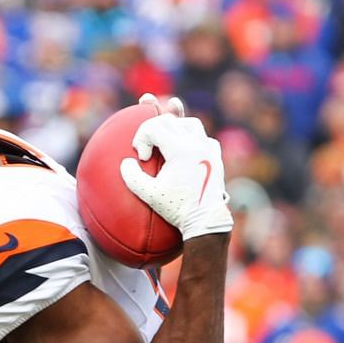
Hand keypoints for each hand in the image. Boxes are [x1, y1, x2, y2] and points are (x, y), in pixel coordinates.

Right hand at [120, 112, 230, 240]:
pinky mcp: (216, 157)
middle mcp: (197, 144)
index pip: (154, 127)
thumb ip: (132, 177)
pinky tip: (186, 151)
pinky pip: (204, 137)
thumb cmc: (177, 209)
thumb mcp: (149, 195)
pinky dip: (192, 139)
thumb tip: (126, 163)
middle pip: (170, 121)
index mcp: (181, 149)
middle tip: (147, 150)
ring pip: (190, 124)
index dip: (142, 139)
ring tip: (164, 142)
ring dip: (174, 128)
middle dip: (152, 130)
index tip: (143, 159)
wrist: (206, 221)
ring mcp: (209, 149)